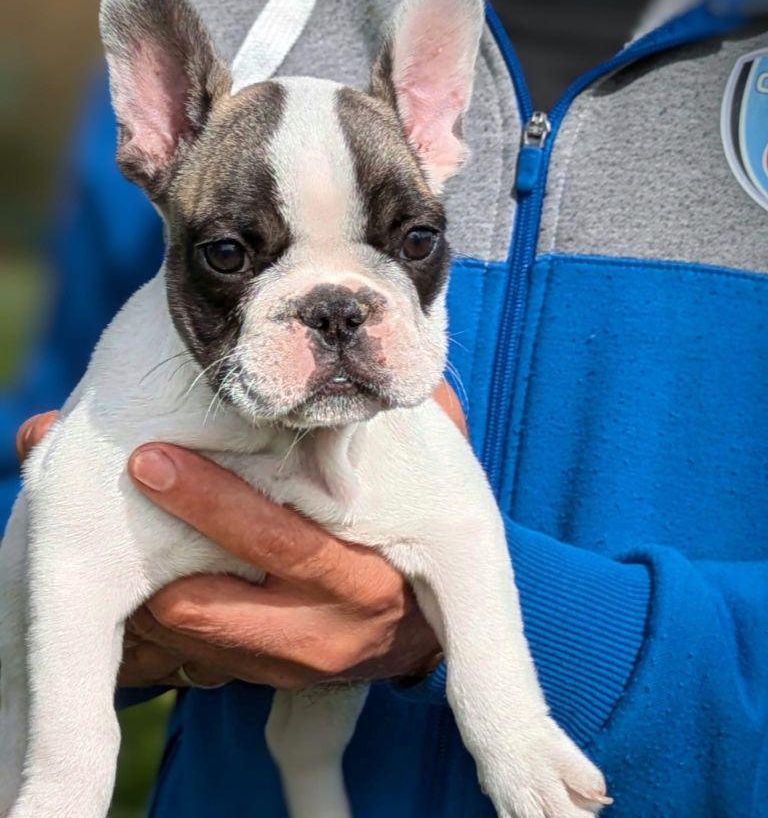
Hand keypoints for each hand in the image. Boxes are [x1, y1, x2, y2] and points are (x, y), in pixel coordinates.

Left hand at [15, 381, 465, 690]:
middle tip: (109, 483)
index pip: (281, 544)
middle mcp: (325, 636)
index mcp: (364, 582)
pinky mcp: (260, 683)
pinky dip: (154, 623)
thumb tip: (327, 370)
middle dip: (150, 549)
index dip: (211, 501)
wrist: (416, 629)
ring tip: (104, 528)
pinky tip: (133, 574)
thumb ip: (368, 437)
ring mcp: (287, 668)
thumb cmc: (401, 531)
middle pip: (215, 602)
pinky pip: (189, 663)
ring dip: (141, 590)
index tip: (152, 456)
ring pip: (188, 641)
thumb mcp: (403, 489)